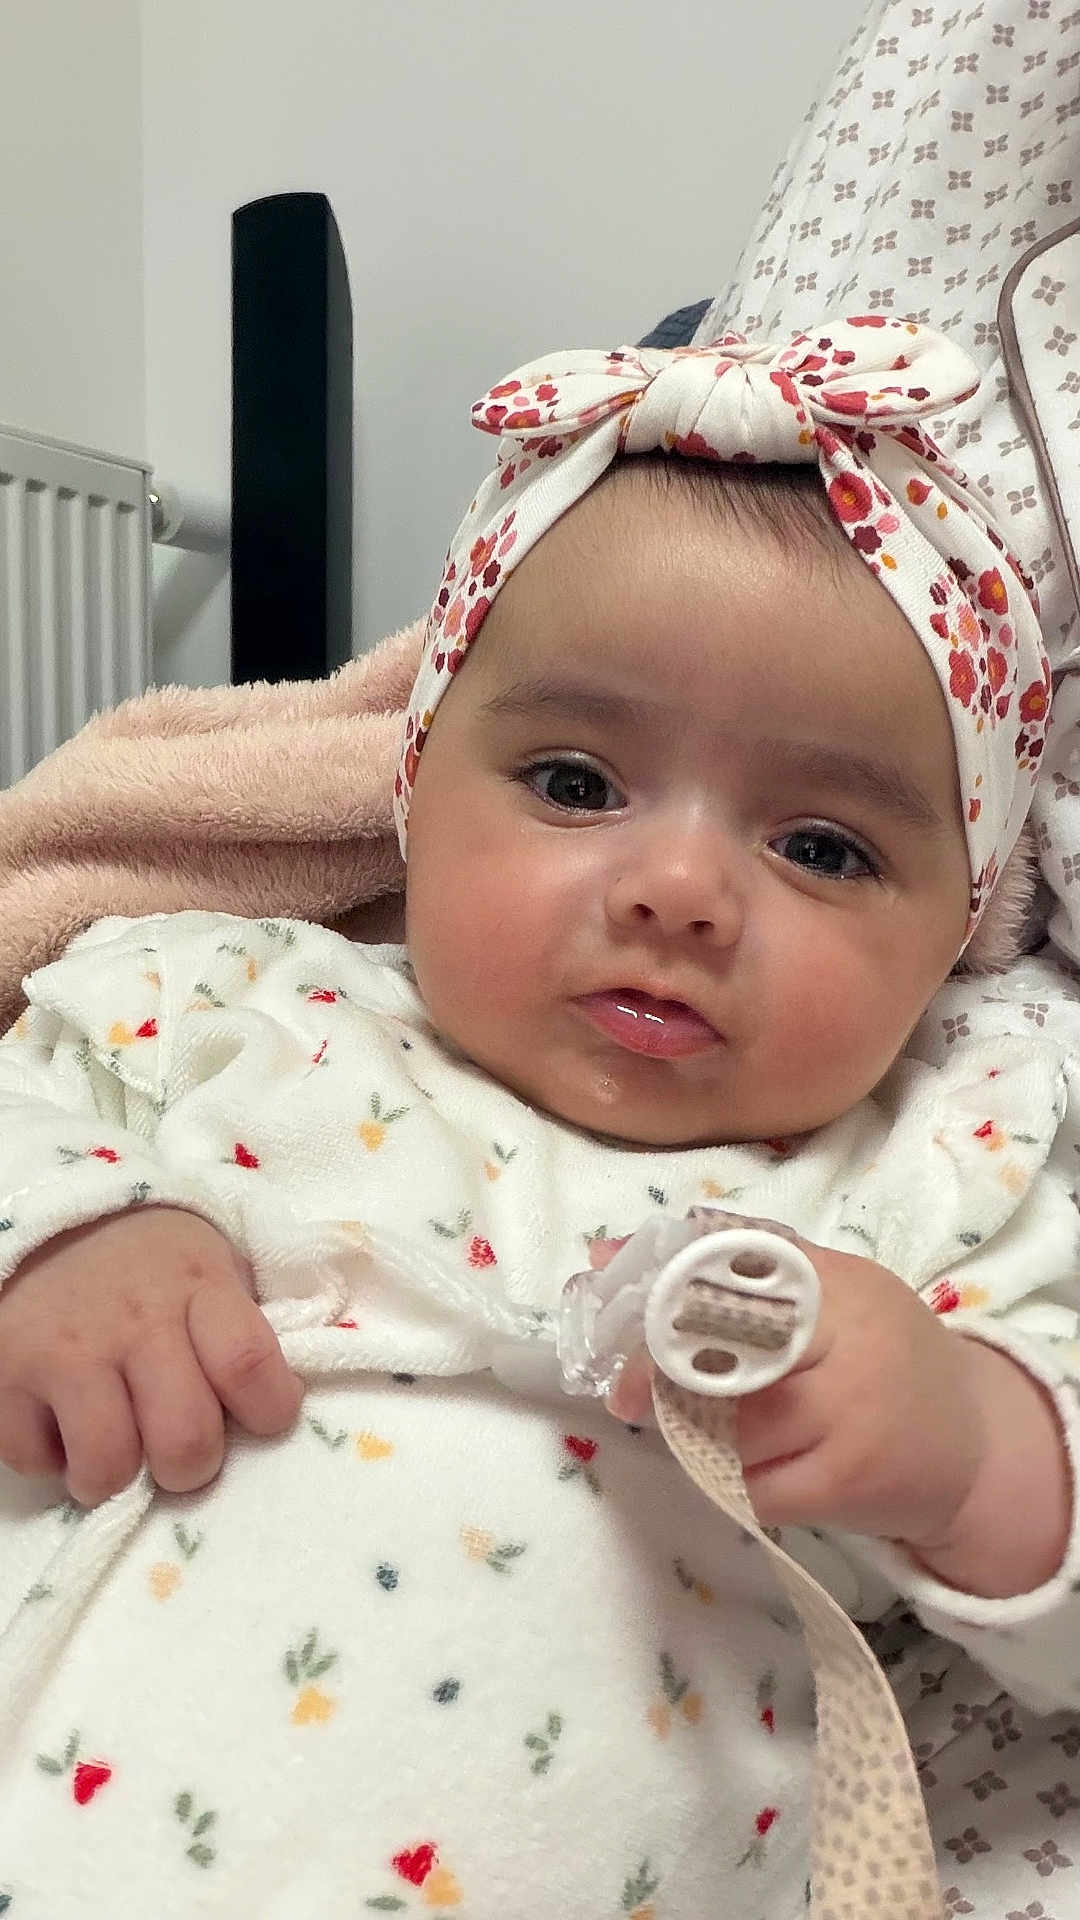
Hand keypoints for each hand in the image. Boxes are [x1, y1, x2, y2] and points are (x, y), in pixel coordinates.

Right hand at [0, 1206, 303, 1504]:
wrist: (50, 1210)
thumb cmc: (149, 1254)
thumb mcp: (211, 1262)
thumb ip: (242, 1324)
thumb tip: (276, 1402)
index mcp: (199, 1285)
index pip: (249, 1364)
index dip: (269, 1411)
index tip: (260, 1417)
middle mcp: (134, 1321)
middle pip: (185, 1438)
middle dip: (191, 1466)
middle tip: (179, 1450)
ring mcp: (65, 1350)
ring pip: (108, 1466)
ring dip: (117, 1476)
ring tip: (117, 1448)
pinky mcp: (7, 1373)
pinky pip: (33, 1460)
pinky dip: (50, 1457)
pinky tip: (63, 1422)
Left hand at [609, 1218, 1070, 1597]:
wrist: (973, 1445)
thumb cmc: (879, 1356)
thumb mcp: (825, 1292)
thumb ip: (727, 1268)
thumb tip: (604, 1257)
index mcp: (836, 1281)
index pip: (735, 1269)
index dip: (664, 1292)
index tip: (612, 1310)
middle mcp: (848, 1343)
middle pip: (724, 1352)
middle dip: (661, 1374)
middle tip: (628, 1392)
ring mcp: (850, 1418)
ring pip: (729, 1426)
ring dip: (695, 1434)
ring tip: (704, 1428)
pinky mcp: (846, 1487)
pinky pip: (749, 1485)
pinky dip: (729, 1479)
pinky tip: (746, 1467)